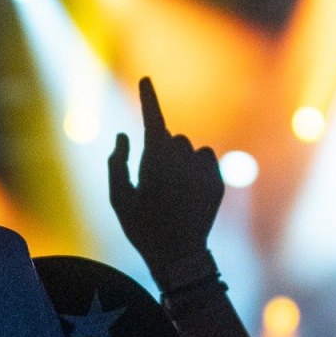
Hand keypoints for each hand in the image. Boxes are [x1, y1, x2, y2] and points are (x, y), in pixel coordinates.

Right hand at [108, 78, 223, 278]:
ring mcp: (203, 169)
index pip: (152, 119)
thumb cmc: (142, 227)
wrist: (179, 256)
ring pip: (189, 149)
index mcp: (155, 158)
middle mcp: (182, 158)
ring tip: (173, 191)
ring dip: (180, 160)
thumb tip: (124, 136)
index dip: (148, 98)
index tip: (146, 79)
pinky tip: (190, 190)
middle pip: (170, 138)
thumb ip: (117, 162)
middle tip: (153, 182)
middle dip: (161, 150)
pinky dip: (198, 167)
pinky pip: (207, 160)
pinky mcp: (218, 181)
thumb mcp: (118, 197)